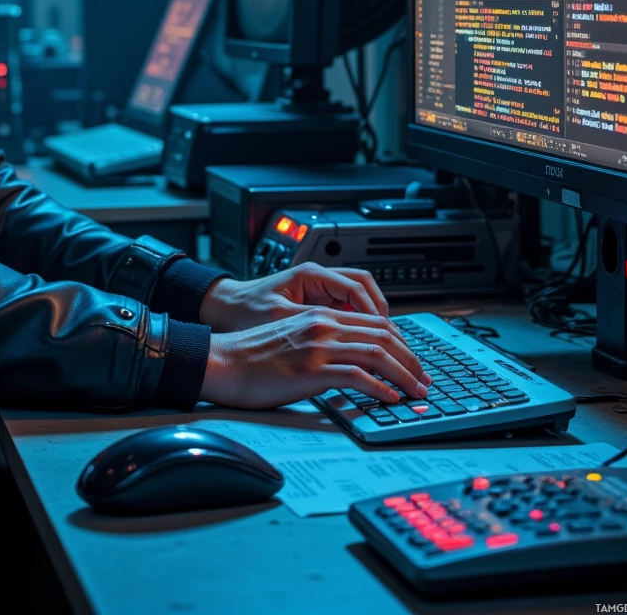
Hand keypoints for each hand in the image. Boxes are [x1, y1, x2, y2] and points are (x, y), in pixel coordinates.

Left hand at [199, 263, 389, 332]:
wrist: (223, 307)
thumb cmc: (244, 311)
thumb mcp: (278, 321)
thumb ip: (311, 328)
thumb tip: (339, 340)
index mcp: (311, 276)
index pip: (357, 288)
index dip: (377, 315)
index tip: (390, 340)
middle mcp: (319, 278)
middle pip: (367, 292)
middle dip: (387, 322)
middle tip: (403, 351)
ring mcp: (319, 289)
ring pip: (362, 299)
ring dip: (378, 323)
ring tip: (392, 350)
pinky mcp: (316, 303)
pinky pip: (349, 309)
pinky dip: (363, 325)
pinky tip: (369, 346)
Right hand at [199, 308, 430, 410]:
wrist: (223, 361)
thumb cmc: (252, 355)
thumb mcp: (293, 338)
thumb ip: (321, 341)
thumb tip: (350, 362)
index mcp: (320, 314)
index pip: (375, 323)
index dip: (402, 343)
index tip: (414, 363)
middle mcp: (323, 324)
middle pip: (383, 335)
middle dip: (411, 360)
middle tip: (424, 381)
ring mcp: (317, 346)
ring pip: (376, 353)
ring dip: (403, 375)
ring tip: (416, 393)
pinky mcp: (310, 370)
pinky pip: (355, 376)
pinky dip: (379, 388)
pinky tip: (390, 399)